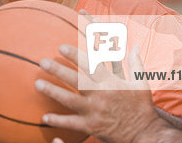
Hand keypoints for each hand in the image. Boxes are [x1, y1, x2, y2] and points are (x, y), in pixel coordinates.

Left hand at [35, 45, 163, 142]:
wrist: (144, 134)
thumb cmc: (141, 107)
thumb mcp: (141, 84)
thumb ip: (135, 64)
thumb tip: (134, 47)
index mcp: (111, 83)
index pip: (91, 65)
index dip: (75, 55)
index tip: (61, 46)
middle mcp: (101, 95)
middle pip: (76, 80)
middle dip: (58, 70)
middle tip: (43, 62)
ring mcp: (95, 111)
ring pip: (70, 100)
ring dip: (52, 92)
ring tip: (37, 84)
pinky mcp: (92, 126)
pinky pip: (72, 123)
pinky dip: (58, 120)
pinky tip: (44, 117)